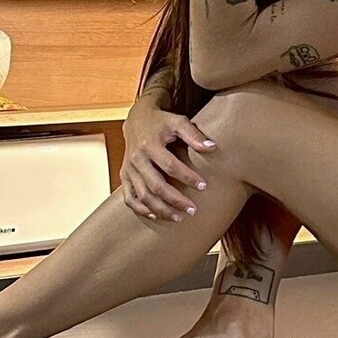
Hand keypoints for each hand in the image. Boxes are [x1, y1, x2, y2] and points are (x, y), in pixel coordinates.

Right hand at [120, 100, 217, 220]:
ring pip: (143, 196)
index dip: (187, 177)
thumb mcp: (178, 122)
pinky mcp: (124, 176)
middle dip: (175, 200)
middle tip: (193, 210)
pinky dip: (141, 209)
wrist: (137, 119)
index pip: (170, 166)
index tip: (203, 186)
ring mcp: (128, 169)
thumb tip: (212, 148)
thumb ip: (194, 135)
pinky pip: (129, 198)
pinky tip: (156, 216)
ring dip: (161, 209)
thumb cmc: (161, 122)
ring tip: (179, 217)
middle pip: (156, 186)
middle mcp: (136, 159)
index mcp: (150, 145)